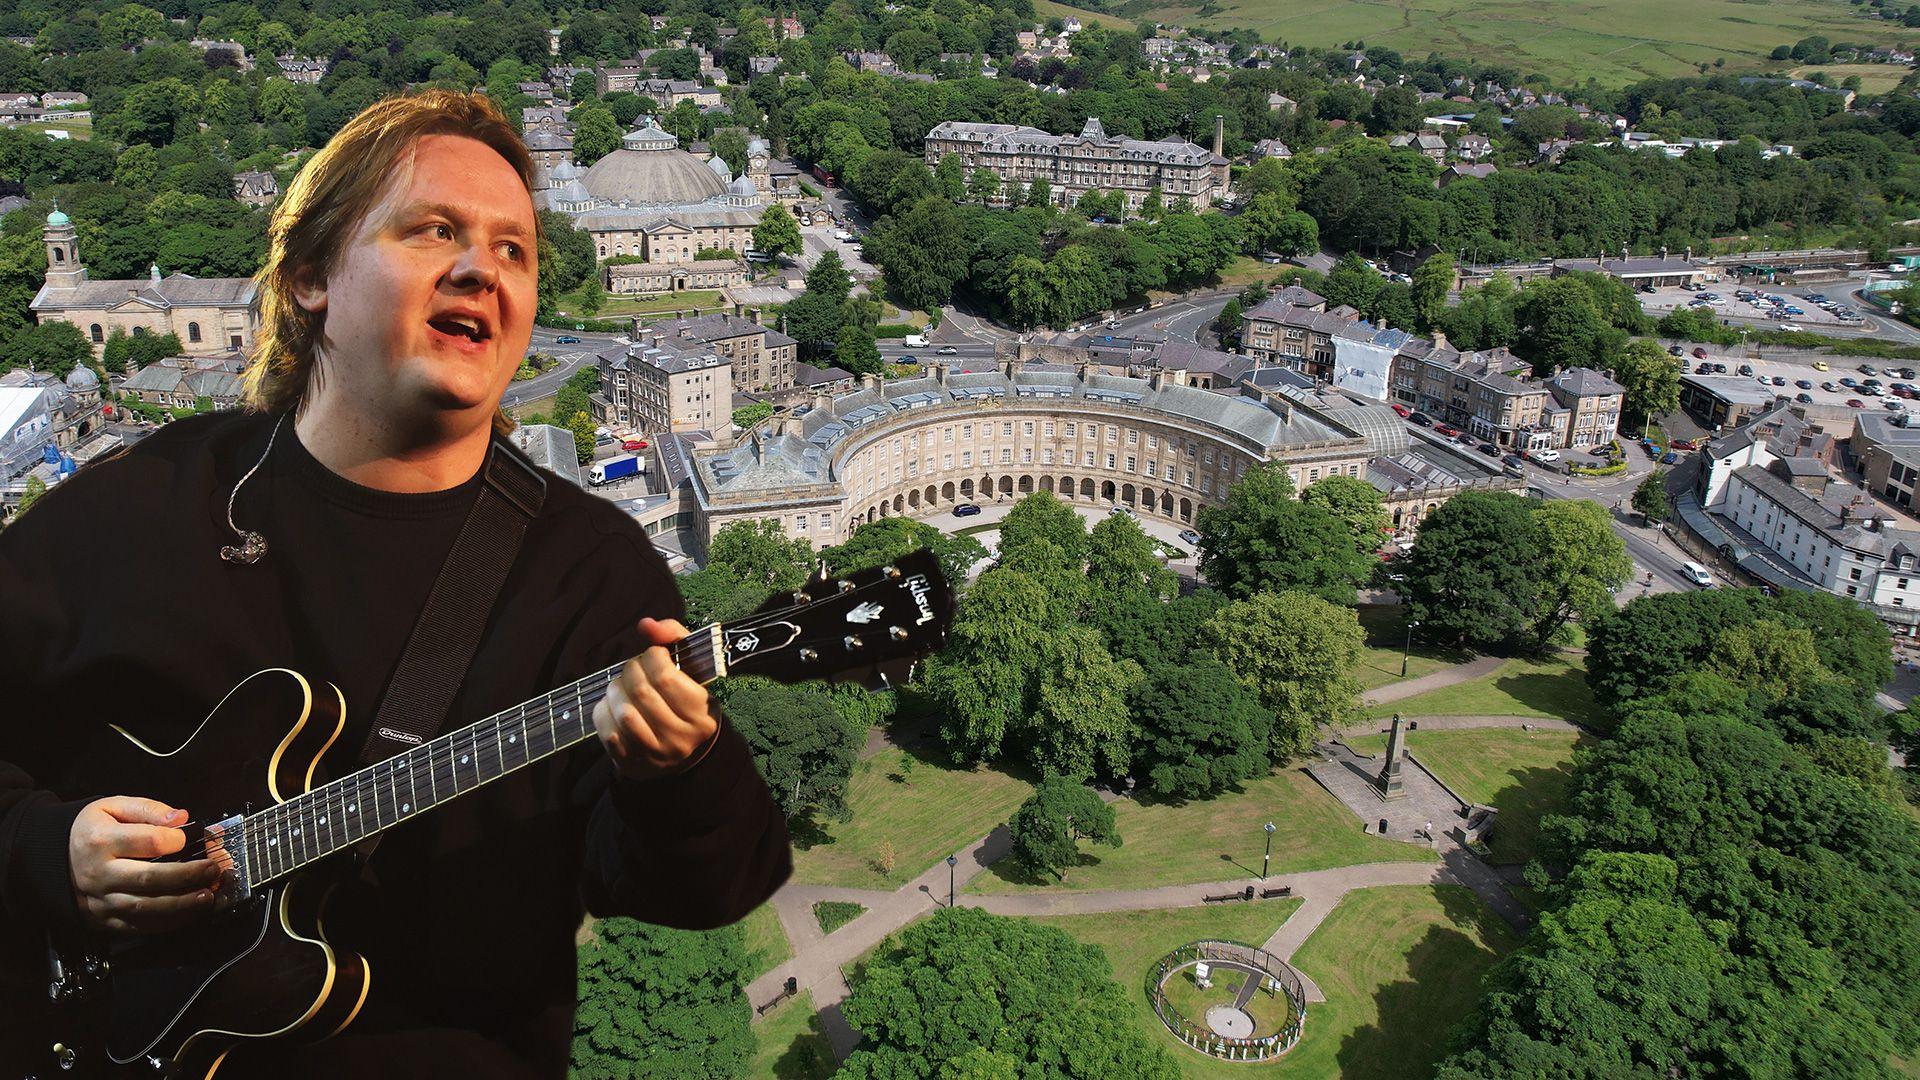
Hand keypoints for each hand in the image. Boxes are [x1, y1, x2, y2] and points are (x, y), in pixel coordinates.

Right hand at [69, 797, 220, 934]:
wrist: (53, 860)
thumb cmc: (92, 831)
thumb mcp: (113, 807)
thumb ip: (148, 810)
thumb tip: (181, 818)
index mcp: (101, 840)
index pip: (147, 842)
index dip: (176, 840)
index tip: (191, 836)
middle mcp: (99, 874)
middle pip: (149, 879)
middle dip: (188, 876)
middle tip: (213, 869)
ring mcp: (101, 901)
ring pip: (145, 908)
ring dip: (182, 904)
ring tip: (208, 895)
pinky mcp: (104, 921)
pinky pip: (138, 927)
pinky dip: (167, 923)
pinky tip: (189, 912)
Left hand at [592, 617, 720, 779]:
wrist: (681, 751)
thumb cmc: (683, 700)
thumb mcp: (690, 667)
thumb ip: (674, 637)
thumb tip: (645, 625)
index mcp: (701, 713)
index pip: (666, 677)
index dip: (651, 657)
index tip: (652, 655)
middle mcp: (681, 738)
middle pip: (642, 692)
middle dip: (630, 671)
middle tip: (632, 668)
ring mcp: (656, 755)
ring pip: (624, 713)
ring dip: (615, 691)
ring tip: (621, 686)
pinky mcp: (633, 764)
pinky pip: (607, 732)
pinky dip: (604, 712)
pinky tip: (613, 705)